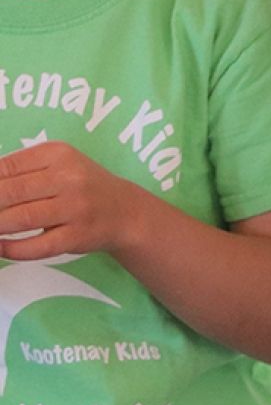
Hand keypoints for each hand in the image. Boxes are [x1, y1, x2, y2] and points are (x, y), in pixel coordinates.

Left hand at [0, 141, 146, 260]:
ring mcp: (75, 208)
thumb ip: (21, 171)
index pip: (7, 167)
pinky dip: (12, 249)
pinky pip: (37, 246)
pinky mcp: (77, 236)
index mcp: (58, 155)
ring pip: (22, 219)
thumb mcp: (58, 165)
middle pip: (10, 192)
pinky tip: (0, 247)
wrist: (125, 212)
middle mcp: (69, 178)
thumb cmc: (82, 186)